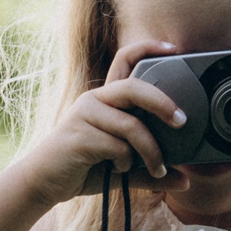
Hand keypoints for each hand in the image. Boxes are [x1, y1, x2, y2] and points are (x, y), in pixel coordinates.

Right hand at [10, 39, 191, 206]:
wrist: (44, 182)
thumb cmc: (83, 168)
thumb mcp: (123, 167)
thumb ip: (151, 171)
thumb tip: (186, 181)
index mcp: (105, 98)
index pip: (124, 60)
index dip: (147, 48)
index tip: (172, 48)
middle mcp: (95, 99)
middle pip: (135, 87)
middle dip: (163, 103)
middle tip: (181, 121)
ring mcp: (85, 114)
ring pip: (131, 125)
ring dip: (150, 151)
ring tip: (157, 169)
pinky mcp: (79, 135)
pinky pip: (117, 147)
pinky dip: (125, 162)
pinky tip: (117, 169)